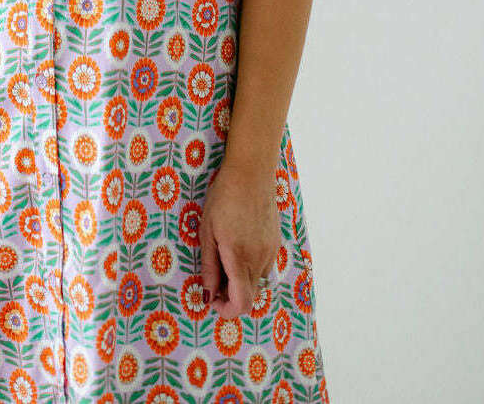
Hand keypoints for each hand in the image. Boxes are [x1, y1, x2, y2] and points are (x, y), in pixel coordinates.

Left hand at [199, 158, 280, 317]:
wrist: (251, 173)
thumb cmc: (222, 199)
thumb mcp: (207, 231)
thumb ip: (209, 266)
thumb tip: (208, 294)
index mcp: (239, 258)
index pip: (241, 303)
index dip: (226, 310)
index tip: (212, 299)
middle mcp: (260, 260)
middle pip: (250, 296)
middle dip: (230, 295)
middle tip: (213, 279)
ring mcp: (271, 252)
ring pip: (257, 281)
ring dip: (240, 279)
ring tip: (224, 255)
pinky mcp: (276, 243)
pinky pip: (264, 265)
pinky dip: (250, 266)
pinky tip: (238, 242)